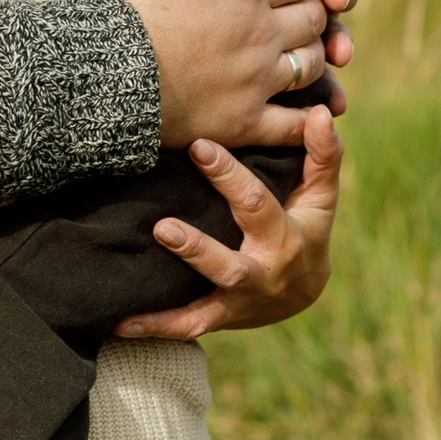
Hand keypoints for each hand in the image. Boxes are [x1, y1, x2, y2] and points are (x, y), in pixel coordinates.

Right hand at [105, 0, 333, 149]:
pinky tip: (312, 114)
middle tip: (300, 12)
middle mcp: (263, 32)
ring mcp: (257, 79)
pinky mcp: (245, 121)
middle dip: (313, 11)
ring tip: (298, 52)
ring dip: (311, 55)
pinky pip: (293, 125)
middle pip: (315, 17)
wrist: (104, 68)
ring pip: (312, 64)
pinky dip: (308, 120)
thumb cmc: (132, 0)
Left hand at [111, 113, 342, 339]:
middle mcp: (266, 272)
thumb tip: (318, 112)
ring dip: (178, 279)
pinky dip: (156, 326)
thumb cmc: (306, 226)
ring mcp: (242, 299)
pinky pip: (188, 324)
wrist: (303, 291)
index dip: (229, 177)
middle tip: (162, 226)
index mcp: (288, 236)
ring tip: (148, 255)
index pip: (256, 204)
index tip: (198, 147)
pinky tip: (119, 323)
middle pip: (229, 263)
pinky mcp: (221, 317)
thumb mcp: (319, 195)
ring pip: (210, 295)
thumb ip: (321, 154)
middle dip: (196, 247)